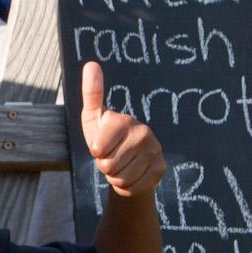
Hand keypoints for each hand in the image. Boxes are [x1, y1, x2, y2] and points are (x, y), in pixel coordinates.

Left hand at [79, 61, 164, 197]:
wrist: (126, 161)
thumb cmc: (105, 137)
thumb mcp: (93, 118)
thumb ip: (91, 93)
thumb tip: (91, 64)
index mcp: (125, 120)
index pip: (98, 148)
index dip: (95, 152)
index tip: (100, 146)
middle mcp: (144, 133)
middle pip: (108, 166)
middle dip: (104, 166)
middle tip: (111, 157)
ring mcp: (155, 150)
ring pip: (120, 178)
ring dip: (114, 177)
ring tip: (120, 165)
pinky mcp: (161, 168)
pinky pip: (132, 188)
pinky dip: (125, 187)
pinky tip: (130, 174)